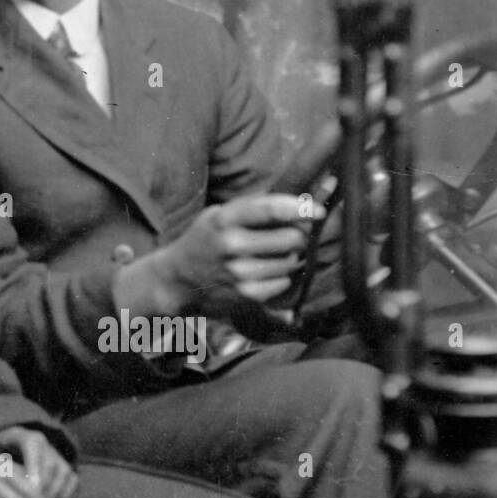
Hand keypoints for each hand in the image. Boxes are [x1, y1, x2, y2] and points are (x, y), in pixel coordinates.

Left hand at [0, 426, 78, 497]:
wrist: (5, 451)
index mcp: (20, 435)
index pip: (32, 446)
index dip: (34, 467)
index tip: (32, 489)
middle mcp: (42, 442)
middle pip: (49, 464)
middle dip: (43, 488)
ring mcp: (55, 453)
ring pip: (63, 472)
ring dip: (53, 494)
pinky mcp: (64, 466)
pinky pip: (72, 480)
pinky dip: (65, 495)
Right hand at [118, 194, 319, 326]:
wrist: (178, 279)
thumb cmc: (207, 239)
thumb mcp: (220, 215)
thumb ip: (255, 208)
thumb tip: (305, 202)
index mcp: (225, 219)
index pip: (270, 210)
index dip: (300, 209)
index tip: (319, 210)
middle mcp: (232, 245)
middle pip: (292, 238)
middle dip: (297, 235)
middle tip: (286, 235)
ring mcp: (240, 272)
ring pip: (292, 261)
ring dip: (289, 257)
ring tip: (268, 255)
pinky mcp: (248, 295)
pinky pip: (284, 282)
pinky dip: (280, 277)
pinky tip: (262, 272)